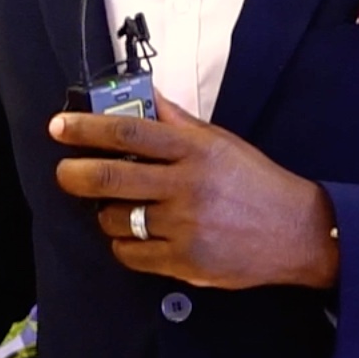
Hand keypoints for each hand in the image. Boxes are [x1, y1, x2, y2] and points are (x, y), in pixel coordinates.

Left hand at [50, 91, 339, 289]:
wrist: (298, 233)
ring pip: (116, 219)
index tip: (59, 127)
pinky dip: (122, 244)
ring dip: (106, 213)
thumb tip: (146, 94)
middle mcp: (187, 186)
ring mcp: (185, 227)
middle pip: (109, 178)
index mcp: (195, 150)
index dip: (87, 129)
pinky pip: (130, 254)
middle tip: (65, 172)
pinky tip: (133, 235)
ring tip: (116, 208)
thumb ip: (178, 123)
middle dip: (74, 175)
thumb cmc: (255, 183)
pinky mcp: (185, 262)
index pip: (129, 134)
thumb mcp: (220, 143)